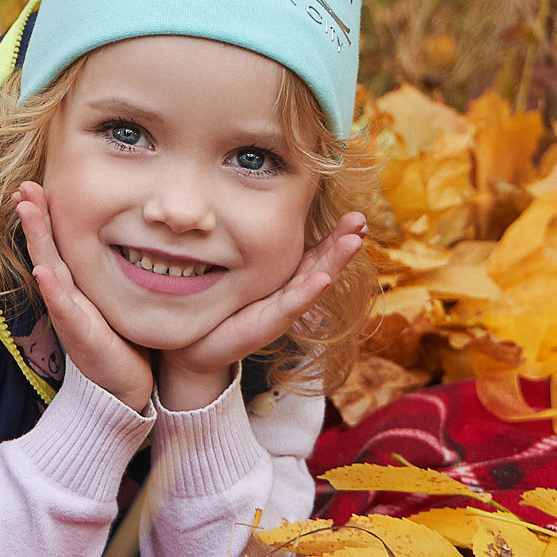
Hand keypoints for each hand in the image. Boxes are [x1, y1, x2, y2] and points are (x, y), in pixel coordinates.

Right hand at [17, 182, 153, 412]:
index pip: (57, 243)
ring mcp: (69, 314)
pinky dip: (52, 289)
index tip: (35, 185)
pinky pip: (64, 308)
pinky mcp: (79, 335)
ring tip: (27, 209)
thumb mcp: (115, 298)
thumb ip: (112, 271)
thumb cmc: (122, 342)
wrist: (124, 389)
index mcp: (76, 285)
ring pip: (49, 269)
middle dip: (34, 217)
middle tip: (24, 186)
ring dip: (37, 239)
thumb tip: (130, 235)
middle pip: (46, 249)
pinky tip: (43, 270)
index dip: (46, 215)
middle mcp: (66, 295)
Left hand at [155, 213, 367, 411]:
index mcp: (285, 279)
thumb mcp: (240, 274)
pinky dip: (307, 293)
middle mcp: (289, 294)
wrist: (195, 347)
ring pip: (313, 282)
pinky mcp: (266, 326)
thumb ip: (252, 250)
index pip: (317, 253)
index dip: (337, 236)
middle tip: (361, 221)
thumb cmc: (219, 307)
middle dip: (343, 243)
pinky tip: (322, 280)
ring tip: (353, 243)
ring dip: (334, 263)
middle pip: (322, 264)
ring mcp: (281, 310)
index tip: (357, 218)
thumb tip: (252, 210)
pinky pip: (289, 307)